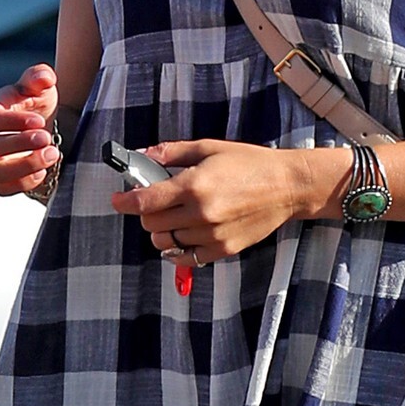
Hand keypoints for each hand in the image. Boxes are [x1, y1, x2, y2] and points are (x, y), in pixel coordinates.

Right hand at [0, 63, 59, 195]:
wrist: (43, 130)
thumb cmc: (36, 105)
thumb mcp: (40, 87)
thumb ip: (40, 77)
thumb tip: (44, 77)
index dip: (13, 121)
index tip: (39, 121)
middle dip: (21, 144)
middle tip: (47, 139)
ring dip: (25, 166)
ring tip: (52, 155)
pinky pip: (3, 188)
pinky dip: (23, 183)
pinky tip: (42, 172)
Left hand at [109, 138, 308, 263]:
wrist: (287, 187)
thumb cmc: (250, 163)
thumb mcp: (210, 148)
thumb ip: (173, 152)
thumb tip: (143, 155)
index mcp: (194, 185)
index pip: (146, 201)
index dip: (125, 202)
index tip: (118, 201)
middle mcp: (201, 213)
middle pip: (152, 224)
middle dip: (147, 213)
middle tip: (156, 202)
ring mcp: (212, 235)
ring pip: (167, 243)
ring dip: (162, 231)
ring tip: (173, 218)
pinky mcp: (223, 249)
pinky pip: (187, 257)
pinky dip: (178, 249)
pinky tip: (183, 236)